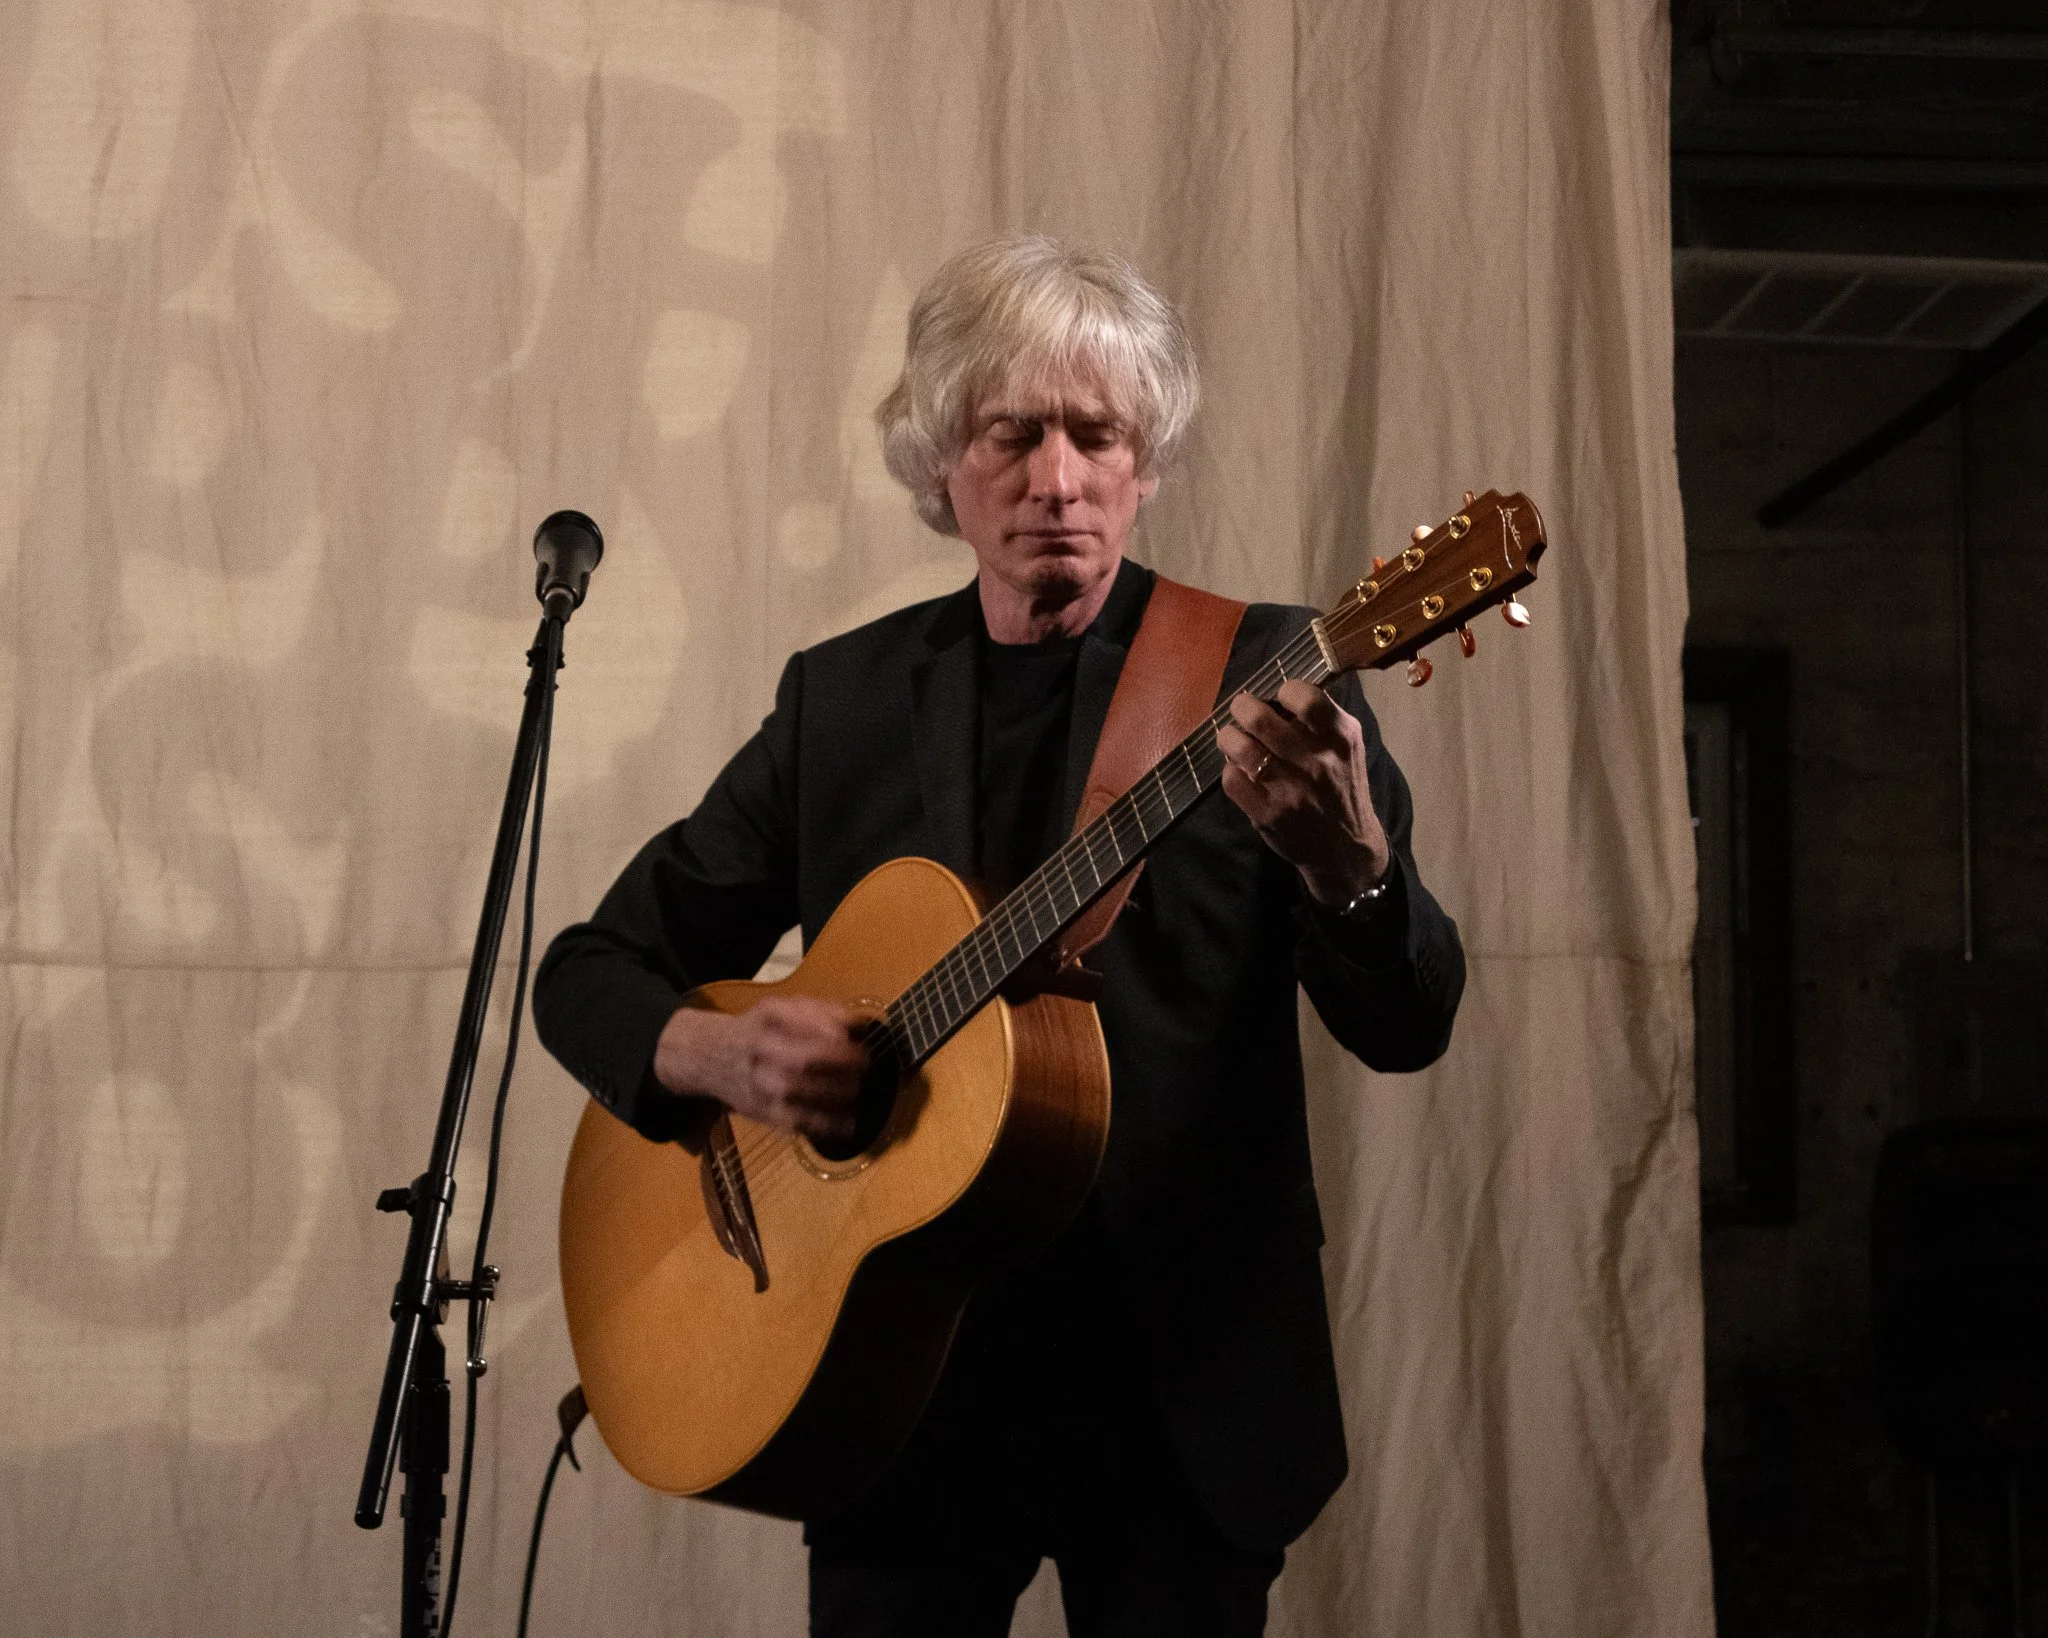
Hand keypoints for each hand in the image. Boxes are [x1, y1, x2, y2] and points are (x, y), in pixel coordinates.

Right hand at [653, 995, 865, 1145]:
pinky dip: (825, 1125)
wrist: (708, 1057)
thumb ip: (818, 1011)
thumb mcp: (779, 1008)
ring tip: (856, 1087)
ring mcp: (758, 1085)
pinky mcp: (762, 1113)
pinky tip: (848, 1122)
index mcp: (766, 1021)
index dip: (836, 1033)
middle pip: (803, 1060)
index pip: (804, 1024)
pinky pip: (795, 1123)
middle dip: (842, 1063)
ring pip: (798, 1093)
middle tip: (863, 1063)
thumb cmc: (756, 1030)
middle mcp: (759, 1053)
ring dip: (836, 1093)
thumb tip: (855, 1024)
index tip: (858, 1037)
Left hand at [1216, 680, 1390, 904]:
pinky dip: (1230, 769)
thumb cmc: (1341, 785)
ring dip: (1229, 736)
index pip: (1305, 697)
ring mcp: (1290, 790)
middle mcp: (1316, 762)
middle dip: (1242, 706)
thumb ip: (1321, 718)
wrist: (1344, 848)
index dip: (1285, 691)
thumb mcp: (1347, 746)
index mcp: (1341, 738)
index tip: (1279, 698)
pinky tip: (1241, 770)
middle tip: (1242, 709)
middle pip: (1260, 719)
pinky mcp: (1267, 814)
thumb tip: (1276, 691)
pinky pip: (1231, 778)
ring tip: (1233, 738)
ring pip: (1238, 747)